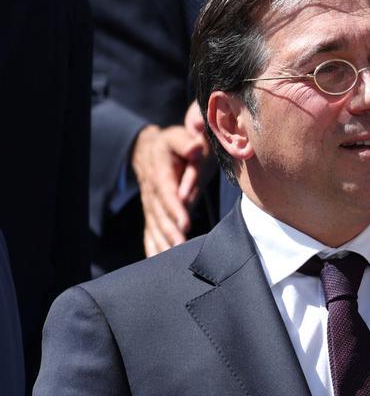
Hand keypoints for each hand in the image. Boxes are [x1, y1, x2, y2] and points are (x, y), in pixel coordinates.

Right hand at [132, 101, 210, 255]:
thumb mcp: (181, 134)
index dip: (174, 207)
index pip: (167, 191)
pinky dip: (152, 246)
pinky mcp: (153, 212)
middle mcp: (152, 188)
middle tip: (180, 247)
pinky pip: (150, 230)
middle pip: (159, 213)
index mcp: (160, 169)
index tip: (184, 223)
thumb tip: (195, 146)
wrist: (149, 148)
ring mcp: (151, 202)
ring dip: (161, 242)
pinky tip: (155, 260)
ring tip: (170, 259)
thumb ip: (188, 139)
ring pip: (155, 224)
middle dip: (169, 231)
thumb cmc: (176, 142)